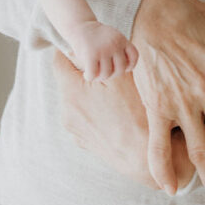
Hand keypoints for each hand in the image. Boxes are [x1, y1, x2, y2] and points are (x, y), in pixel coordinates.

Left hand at [54, 50, 194, 190]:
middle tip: (107, 68)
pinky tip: (116, 111)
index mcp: (71, 92)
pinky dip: (96, 110)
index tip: (87, 47)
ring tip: (115, 93)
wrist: (144, 158)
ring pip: (78, 98)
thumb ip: (99, 57)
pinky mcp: (85, 142)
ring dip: (91, 91)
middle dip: (85, 71)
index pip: (59, 60)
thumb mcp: (119, 76)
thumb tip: (85, 47)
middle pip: (70, 79)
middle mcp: (67, 112)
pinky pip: (86, 116)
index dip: (72, 49)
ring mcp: (75, 130)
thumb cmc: (135, 112)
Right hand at [67, 21, 137, 81]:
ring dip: (100, 77)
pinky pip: (93, 74)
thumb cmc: (97, 37)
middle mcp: (114, 44)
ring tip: (95, 74)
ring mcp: (103, 49)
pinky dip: (89, 77)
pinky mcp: (91, 54)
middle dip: (112, 75)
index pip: (134, 56)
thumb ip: (121, 50)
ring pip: (106, 74)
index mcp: (122, 39)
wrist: (79, 26)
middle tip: (104, 73)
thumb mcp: (113, 38)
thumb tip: (126, 69)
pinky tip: (86, 74)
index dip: (129, 65)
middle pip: (120, 69)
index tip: (119, 66)